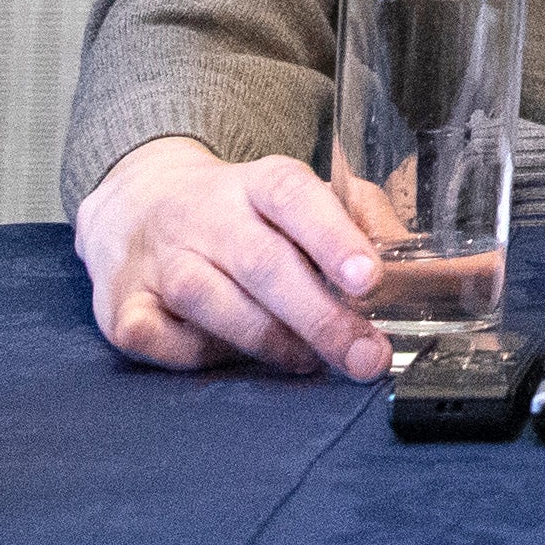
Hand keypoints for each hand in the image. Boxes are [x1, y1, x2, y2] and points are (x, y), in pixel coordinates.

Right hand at [74, 135, 397, 374]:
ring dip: (266, 340)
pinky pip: (157, 338)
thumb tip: (421, 272)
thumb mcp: (297, 201)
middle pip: (263, 262)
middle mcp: (206, 214)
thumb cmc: (239, 217)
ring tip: (307, 361)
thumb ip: (358, 224)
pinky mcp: (123, 306)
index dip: (334, 237)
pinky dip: (194, 356)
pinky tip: (226, 357)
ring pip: (209, 300)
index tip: (370, 280)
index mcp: (258, 183)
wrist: (135, 207)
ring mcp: (160, 260)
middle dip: (319, 317)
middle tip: (365, 355)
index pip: (296, 197)